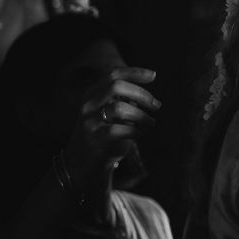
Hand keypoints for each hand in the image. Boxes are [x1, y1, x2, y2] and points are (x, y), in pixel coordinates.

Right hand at [62, 67, 160, 197]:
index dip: (134, 72)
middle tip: (156, 105)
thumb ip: (124, 102)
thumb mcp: (110, 114)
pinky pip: (122, 129)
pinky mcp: (96, 139)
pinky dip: (137, 130)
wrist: (82, 165)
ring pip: (120, 108)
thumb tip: (149, 98)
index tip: (154, 75)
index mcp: (92, 94)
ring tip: (151, 122)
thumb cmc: (103, 135)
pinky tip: (141, 133)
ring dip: (142, 115)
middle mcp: (88, 105)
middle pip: (116, 86)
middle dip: (141, 93)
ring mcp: (89, 122)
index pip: (113, 74)